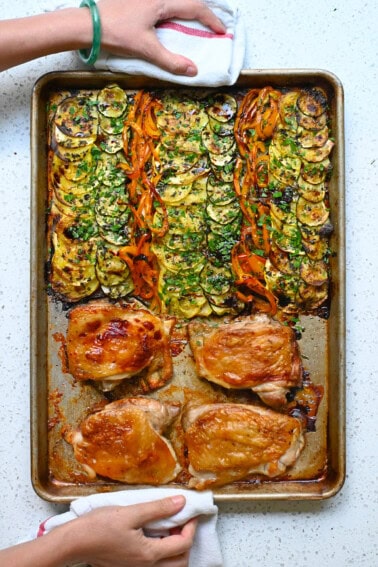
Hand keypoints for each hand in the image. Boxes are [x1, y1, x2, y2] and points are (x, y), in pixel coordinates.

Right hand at [64, 494, 196, 566]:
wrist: (73, 543)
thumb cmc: (99, 526)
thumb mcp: (131, 512)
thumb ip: (158, 508)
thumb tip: (182, 502)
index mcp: (149, 555)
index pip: (183, 544)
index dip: (191, 526)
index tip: (190, 510)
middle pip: (180, 561)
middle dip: (186, 541)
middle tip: (181, 521)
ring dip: (175, 550)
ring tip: (169, 528)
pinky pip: (155, 566)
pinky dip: (162, 554)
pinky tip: (154, 536)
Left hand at [97, 0, 225, 75]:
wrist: (88, 24)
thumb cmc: (117, 32)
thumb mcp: (146, 49)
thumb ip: (171, 61)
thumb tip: (193, 71)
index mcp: (162, 1)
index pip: (195, 7)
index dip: (211, 20)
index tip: (221, 31)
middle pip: (186, 0)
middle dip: (202, 12)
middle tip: (212, 26)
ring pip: (173, 0)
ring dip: (186, 10)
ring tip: (195, 24)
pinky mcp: (137, 0)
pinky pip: (162, 3)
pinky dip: (173, 10)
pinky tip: (170, 22)